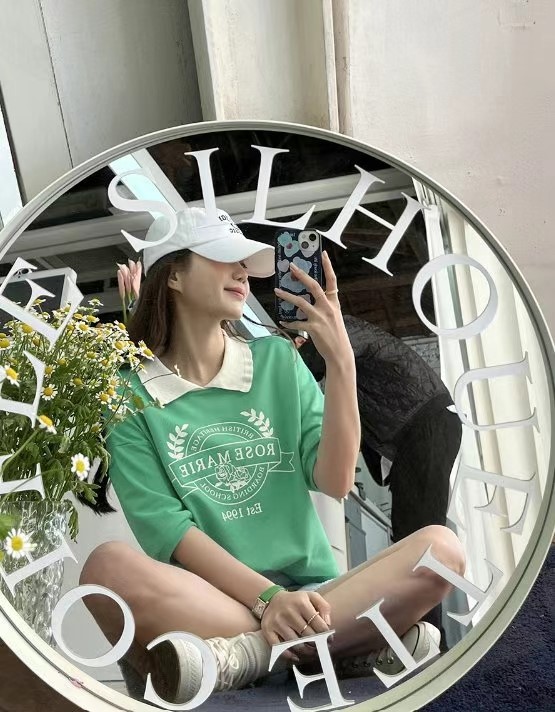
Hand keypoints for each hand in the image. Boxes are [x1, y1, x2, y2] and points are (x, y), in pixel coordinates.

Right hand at [260, 589, 330, 660]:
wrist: (272, 599)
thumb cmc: (296, 601)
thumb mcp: (311, 596)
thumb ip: (324, 607)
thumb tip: (328, 624)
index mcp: (301, 603)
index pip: (319, 625)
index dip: (326, 636)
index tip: (329, 640)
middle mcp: (288, 612)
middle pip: (308, 637)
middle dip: (317, 645)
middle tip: (321, 648)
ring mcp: (277, 622)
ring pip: (296, 645)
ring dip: (306, 651)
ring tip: (311, 651)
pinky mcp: (267, 630)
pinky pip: (279, 648)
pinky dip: (289, 655)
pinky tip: (296, 656)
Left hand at [275, 251, 352, 366]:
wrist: (340, 353)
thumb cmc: (336, 335)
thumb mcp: (334, 316)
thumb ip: (325, 306)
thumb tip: (309, 299)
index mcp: (334, 302)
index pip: (332, 280)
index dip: (327, 266)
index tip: (322, 253)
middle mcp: (328, 307)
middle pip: (314, 286)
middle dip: (301, 275)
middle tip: (291, 267)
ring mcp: (320, 317)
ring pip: (300, 302)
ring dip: (287, 296)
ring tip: (277, 291)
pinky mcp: (313, 328)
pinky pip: (297, 322)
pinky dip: (288, 322)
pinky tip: (282, 321)